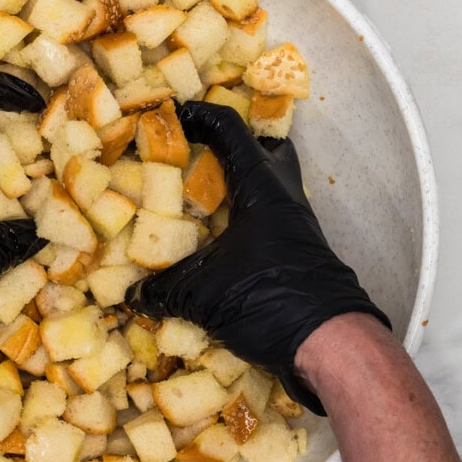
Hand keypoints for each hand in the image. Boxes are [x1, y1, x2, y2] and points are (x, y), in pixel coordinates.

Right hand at [125, 103, 388, 414]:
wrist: (329, 345)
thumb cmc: (269, 302)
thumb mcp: (203, 296)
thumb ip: (163, 290)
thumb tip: (132, 295)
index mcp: (261, 189)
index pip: (230, 130)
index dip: (198, 116)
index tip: (170, 116)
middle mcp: (285, 199)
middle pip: (266, 149)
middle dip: (233, 146)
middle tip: (198, 155)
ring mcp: (297, 227)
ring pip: (269, 188)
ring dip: (238, 188)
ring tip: (199, 204)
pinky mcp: (300, 255)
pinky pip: (269, 223)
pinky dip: (243, 225)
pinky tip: (218, 249)